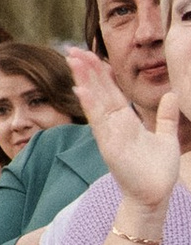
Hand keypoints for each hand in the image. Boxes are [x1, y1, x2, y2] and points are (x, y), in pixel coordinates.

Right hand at [71, 47, 184, 212]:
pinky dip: (89, 105)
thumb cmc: (158, 171)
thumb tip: (171, 95)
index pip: (111, 91)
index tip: (92, 54)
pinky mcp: (109, 145)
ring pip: (95, 101)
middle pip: (98, 91)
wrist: (155, 195)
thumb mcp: (167, 138)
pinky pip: (98, 121)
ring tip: (74, 61)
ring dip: (84, 80)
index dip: (102, 73)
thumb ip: (165, 117)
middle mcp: (114, 124)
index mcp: (126, 121)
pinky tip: (80, 89)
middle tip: (72, 49)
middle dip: (86, 70)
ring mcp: (109, 134)